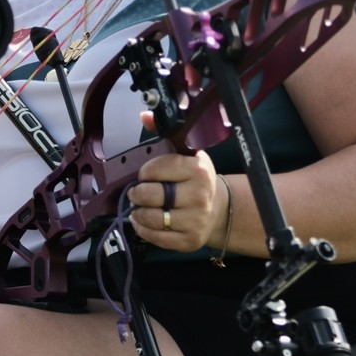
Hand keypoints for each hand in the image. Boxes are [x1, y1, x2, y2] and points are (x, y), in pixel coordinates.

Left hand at [127, 114, 223, 252]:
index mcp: (198, 169)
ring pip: (151, 218)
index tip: (145, 174)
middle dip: (137, 193)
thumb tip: (144, 115)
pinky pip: (156, 237)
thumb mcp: (185, 154)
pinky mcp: (190, 240)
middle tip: (137, 192)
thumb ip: (163, 134)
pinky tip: (143, 221)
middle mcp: (199, 195)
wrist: (218, 209)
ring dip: (138, 213)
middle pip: (151, 195)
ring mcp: (196, 220)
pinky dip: (143, 229)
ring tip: (139, 207)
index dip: (144, 172)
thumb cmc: (195, 180)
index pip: (155, 169)